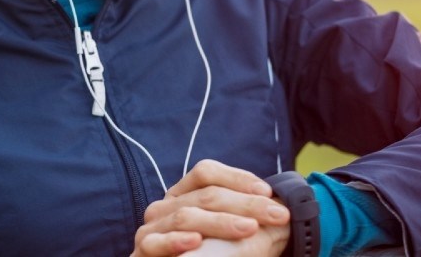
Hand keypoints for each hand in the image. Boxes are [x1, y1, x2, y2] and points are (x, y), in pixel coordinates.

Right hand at [130, 160, 289, 255]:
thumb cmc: (203, 256)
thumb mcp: (223, 235)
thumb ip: (244, 219)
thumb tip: (277, 208)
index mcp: (183, 195)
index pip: (206, 172)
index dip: (238, 178)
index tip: (268, 192)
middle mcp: (166, 206)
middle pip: (205, 194)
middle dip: (245, 204)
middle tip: (276, 215)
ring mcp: (152, 227)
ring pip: (186, 216)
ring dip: (221, 222)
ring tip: (250, 228)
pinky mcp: (143, 250)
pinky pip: (156, 242)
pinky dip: (177, 240)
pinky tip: (196, 242)